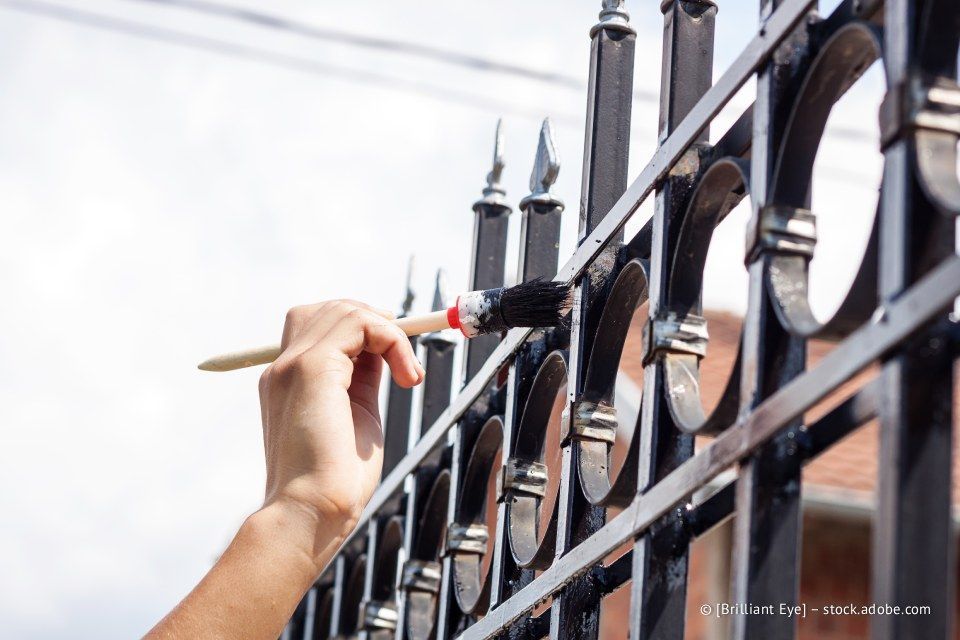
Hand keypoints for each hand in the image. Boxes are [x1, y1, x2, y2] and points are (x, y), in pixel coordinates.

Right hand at [258, 300, 423, 555]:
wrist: (310, 515)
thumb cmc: (334, 482)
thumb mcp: (356, 415)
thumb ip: (362, 380)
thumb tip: (383, 352)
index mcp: (288, 381)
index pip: (322, 327)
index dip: (364, 333)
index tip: (395, 360)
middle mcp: (284, 366)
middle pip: (330, 309)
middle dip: (376, 323)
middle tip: (403, 361)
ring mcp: (294, 363)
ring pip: (346, 309)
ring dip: (388, 332)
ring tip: (406, 373)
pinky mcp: (312, 367)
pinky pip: (361, 323)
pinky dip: (393, 339)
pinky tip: (406, 376)